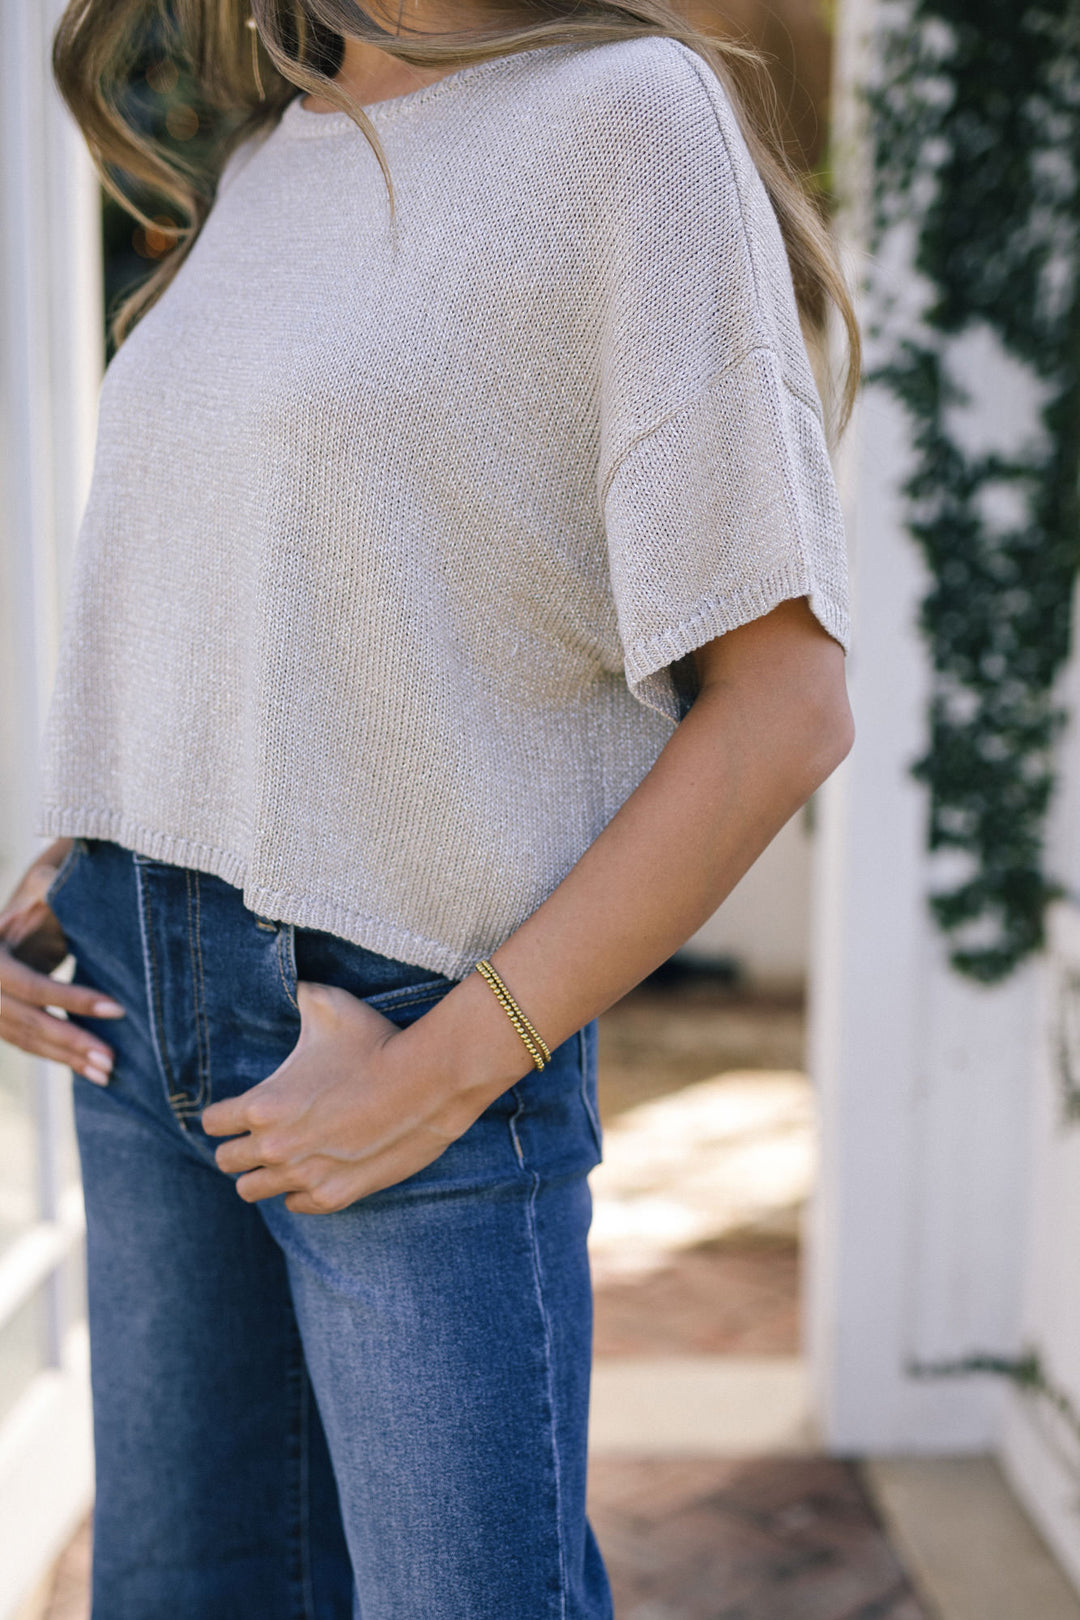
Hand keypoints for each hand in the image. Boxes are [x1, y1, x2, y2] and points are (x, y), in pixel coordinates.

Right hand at [0, 842, 124, 1084]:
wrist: (12, 924)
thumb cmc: (32, 900)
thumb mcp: (38, 888)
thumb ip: (48, 886)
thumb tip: (59, 884)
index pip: (31, 985)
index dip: (72, 999)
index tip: (118, 1008)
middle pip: (29, 1022)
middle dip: (73, 1041)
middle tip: (113, 1058)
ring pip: (29, 1041)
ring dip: (69, 1059)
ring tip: (109, 1071)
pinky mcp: (2, 1023)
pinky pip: (30, 1045)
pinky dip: (61, 1058)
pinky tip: (92, 1070)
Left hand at [202, 980, 502, 1212]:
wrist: (429, 1082)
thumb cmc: (376, 1042)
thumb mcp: (329, 1006)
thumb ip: (299, 996)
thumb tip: (294, 985)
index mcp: (262, 1105)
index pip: (212, 1123)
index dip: (224, 1114)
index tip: (242, 1109)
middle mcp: (275, 1147)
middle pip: (226, 1161)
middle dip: (241, 1145)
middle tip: (265, 1131)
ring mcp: (304, 1176)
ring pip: (253, 1190)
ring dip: (265, 1173)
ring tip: (286, 1155)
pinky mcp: (334, 1196)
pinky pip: (296, 1205)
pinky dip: (301, 1190)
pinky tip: (316, 1168)